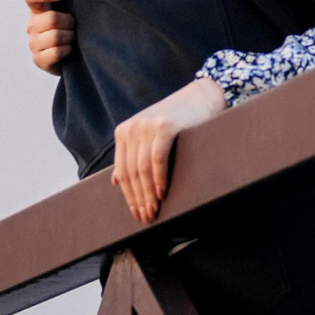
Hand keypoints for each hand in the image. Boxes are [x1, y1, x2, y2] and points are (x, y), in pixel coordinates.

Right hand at [25, 0, 75, 72]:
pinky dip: (67, 50)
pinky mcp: (38, 60)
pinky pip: (56, 52)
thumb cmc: (66, 29)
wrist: (69, 57)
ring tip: (71, 39)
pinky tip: (68, 50)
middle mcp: (31, 26)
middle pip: (51, 18)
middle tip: (73, 26)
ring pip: (56, 36)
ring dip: (69, 37)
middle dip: (69, 22)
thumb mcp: (61, 9)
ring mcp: (33, 44)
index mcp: (36, 11)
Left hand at [112, 78, 228, 223]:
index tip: (136, 213)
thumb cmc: (174, 122)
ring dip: (148, 194)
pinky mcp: (165, 126)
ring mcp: (147, 126)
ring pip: (143, 169)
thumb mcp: (147, 138)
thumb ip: (130, 156)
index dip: (129, 195)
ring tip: (154, 210)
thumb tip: (115, 182)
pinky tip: (162, 193)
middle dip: (138, 198)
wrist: (199, 98)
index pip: (123, 171)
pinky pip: (158, 159)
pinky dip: (159, 179)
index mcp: (123, 132)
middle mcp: (132, 128)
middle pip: (132, 172)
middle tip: (146, 216)